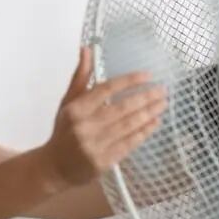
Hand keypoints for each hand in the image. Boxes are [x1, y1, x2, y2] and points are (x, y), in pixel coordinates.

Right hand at [40, 45, 166, 188]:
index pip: (105, 90)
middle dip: (145, 97)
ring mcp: (95, 145)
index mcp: (75, 109)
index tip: (147, 75)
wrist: (55, 168)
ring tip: (163, 103)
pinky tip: (155, 122)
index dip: (128, 81)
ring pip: (128, 125)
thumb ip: (81, 77)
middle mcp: (84, 126)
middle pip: (121, 108)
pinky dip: (144, 132)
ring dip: (149, 113)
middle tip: (162, 90)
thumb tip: (87, 49)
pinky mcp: (104, 162)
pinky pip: (129, 143)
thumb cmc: (64, 131)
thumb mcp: (68, 103)